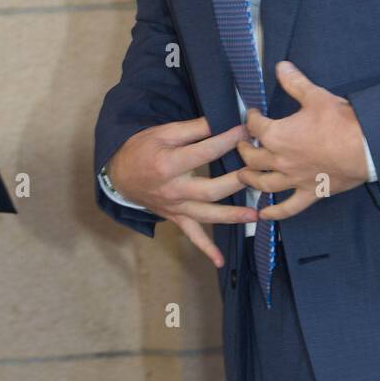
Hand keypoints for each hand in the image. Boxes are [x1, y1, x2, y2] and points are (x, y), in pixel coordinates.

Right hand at [107, 117, 256, 266]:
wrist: (120, 174)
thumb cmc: (143, 149)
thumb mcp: (164, 132)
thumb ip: (193, 128)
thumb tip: (222, 120)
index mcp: (168, 164)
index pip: (204, 153)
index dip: (227, 141)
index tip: (247, 132)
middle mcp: (173, 190)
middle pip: (210, 189)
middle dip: (236, 182)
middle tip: (259, 173)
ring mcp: (175, 208)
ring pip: (207, 215)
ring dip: (232, 216)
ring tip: (256, 215)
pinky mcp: (175, 218)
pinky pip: (191, 236)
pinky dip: (206, 249)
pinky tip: (220, 261)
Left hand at [236, 61, 369, 219]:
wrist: (366, 148)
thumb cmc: (341, 122)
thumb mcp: (316, 96)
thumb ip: (294, 82)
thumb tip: (280, 66)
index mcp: (277, 135)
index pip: (255, 126)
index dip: (251, 118)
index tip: (253, 114)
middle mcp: (280, 160)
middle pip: (252, 158)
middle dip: (244, 150)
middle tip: (244, 144)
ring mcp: (294, 179)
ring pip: (264, 184)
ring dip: (250, 180)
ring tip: (244, 176)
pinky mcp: (309, 192)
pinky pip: (288, 207)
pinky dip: (274, 214)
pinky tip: (265, 216)